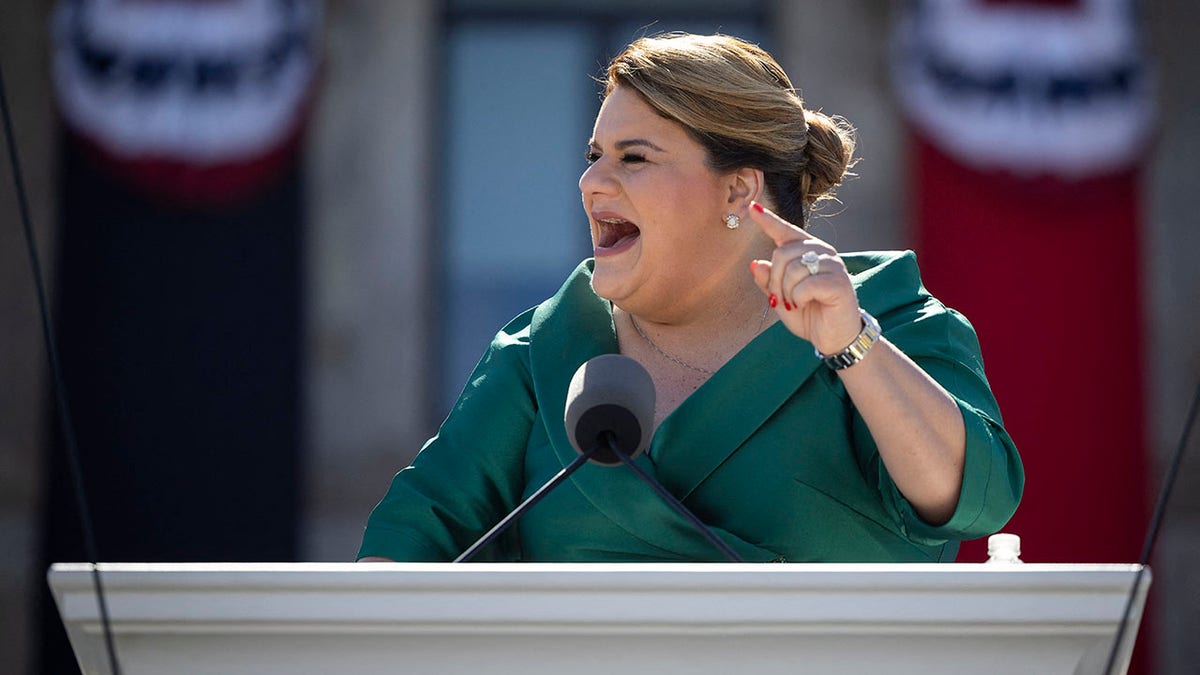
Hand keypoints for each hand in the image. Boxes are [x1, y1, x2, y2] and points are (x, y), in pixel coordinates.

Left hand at [748, 201, 863, 354]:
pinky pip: (806, 285)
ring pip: (792, 270)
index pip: (785, 232)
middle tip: (780, 300)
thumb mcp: (781, 299)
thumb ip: (768, 281)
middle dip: (774, 281)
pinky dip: (799, 299)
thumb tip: (755, 263)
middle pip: (781, 254)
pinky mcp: (840, 282)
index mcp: (807, 252)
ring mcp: (833, 265)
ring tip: (794, 304)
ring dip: (786, 293)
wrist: (834, 338)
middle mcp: (822, 252)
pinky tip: (806, 304)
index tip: (752, 208)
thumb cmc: (809, 315)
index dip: (768, 220)